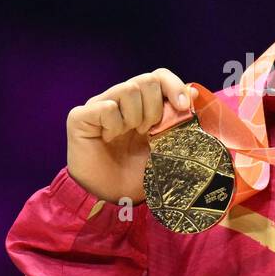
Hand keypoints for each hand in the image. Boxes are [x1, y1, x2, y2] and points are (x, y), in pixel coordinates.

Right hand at [66, 69, 197, 203]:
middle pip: (145, 80)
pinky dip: (113, 125)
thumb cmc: (136, 174)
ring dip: (135, 117)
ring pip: (127, 89)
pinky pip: (106, 107)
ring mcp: (98, 105)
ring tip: (127, 135)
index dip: (173, 86)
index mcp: (140, 104)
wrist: (111, 199)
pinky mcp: (80, 116)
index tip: (184, 106)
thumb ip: (178, 120)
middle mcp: (118, 100)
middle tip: (147, 131)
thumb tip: (194, 93)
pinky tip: (109, 138)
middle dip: (154, 108)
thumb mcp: (165, 146)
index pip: (158, 76)